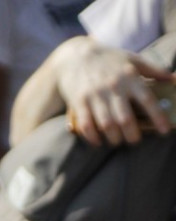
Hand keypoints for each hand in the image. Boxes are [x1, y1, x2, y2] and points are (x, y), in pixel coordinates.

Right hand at [55, 37, 175, 144]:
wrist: (77, 55)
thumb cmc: (109, 60)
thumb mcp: (133, 60)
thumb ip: (154, 70)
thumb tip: (174, 80)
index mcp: (129, 77)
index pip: (147, 100)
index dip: (157, 117)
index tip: (165, 131)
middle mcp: (113, 87)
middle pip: (126, 119)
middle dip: (132, 135)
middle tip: (134, 140)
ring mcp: (95, 95)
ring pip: (107, 125)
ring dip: (114, 139)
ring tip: (117, 141)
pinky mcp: (80, 102)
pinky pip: (87, 126)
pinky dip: (93, 138)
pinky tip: (98, 141)